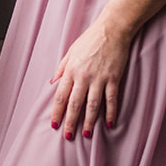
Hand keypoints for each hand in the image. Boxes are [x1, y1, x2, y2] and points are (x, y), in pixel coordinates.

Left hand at [48, 19, 129, 139]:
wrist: (112, 29)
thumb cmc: (90, 39)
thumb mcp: (71, 51)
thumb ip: (62, 68)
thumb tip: (52, 82)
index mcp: (71, 71)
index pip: (60, 96)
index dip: (56, 112)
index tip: (54, 125)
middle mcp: (83, 76)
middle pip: (74, 104)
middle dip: (70, 122)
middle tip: (67, 136)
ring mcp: (99, 78)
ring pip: (92, 105)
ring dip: (89, 121)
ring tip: (86, 134)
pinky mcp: (113, 78)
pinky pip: (111, 99)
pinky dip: (111, 112)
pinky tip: (109, 124)